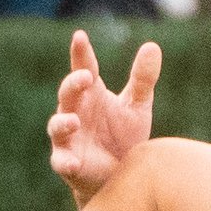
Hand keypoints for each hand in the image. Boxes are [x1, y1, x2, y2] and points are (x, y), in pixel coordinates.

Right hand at [48, 30, 160, 206]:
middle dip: (74, 84)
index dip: (80, 53)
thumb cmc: (125, 136)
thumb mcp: (137, 106)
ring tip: (73, 121)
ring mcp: (68, 137)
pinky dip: (65, 161)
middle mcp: (74, 112)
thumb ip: (143, 78)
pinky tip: (72, 163)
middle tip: (87, 77)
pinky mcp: (68, 162)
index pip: (84, 68)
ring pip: (58, 126)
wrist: (122, 174)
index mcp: (91, 95)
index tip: (80, 36)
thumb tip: (153, 46)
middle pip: (68, 93)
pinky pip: (61, 161)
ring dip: (63, 122)